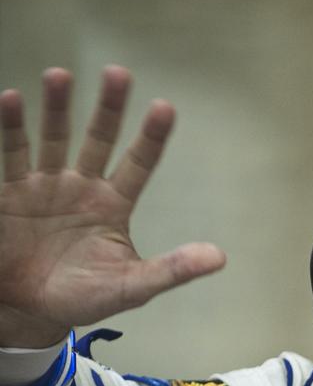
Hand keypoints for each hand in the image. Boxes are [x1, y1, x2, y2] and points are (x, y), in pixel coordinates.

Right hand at [0, 66, 225, 347]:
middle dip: (108, 108)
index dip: (150, 138)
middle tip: (118, 73)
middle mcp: (81, 187)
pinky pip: (12, 154)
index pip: (138, 164)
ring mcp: (44, 185)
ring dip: (57, 108)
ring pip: (53, 138)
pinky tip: (11, 99)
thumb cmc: (82, 299)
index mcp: (113, 205)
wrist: (28, 312)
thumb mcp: (131, 287)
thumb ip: (172, 270)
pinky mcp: (10, 192)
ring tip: (59, 75)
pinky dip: (11, 127)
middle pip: (98, 139)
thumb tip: (220, 257)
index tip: (165, 107)